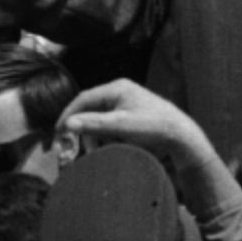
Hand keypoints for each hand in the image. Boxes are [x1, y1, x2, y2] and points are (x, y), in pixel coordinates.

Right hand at [59, 78, 203, 157]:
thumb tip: (67, 124)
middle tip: (74, 146)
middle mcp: (120, 92)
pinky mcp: (133, 117)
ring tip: (95, 152)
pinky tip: (108, 149)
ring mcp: (127, 104)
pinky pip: (112, 126)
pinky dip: (106, 137)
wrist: (182, 137)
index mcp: (116, 88)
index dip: (69, 114)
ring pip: (101, 119)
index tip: (59, 131)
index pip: (84, 98)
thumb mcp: (121, 126)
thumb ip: (94, 124)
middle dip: (83, 129)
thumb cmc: (153, 127)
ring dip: (95, 136)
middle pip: (91, 109)